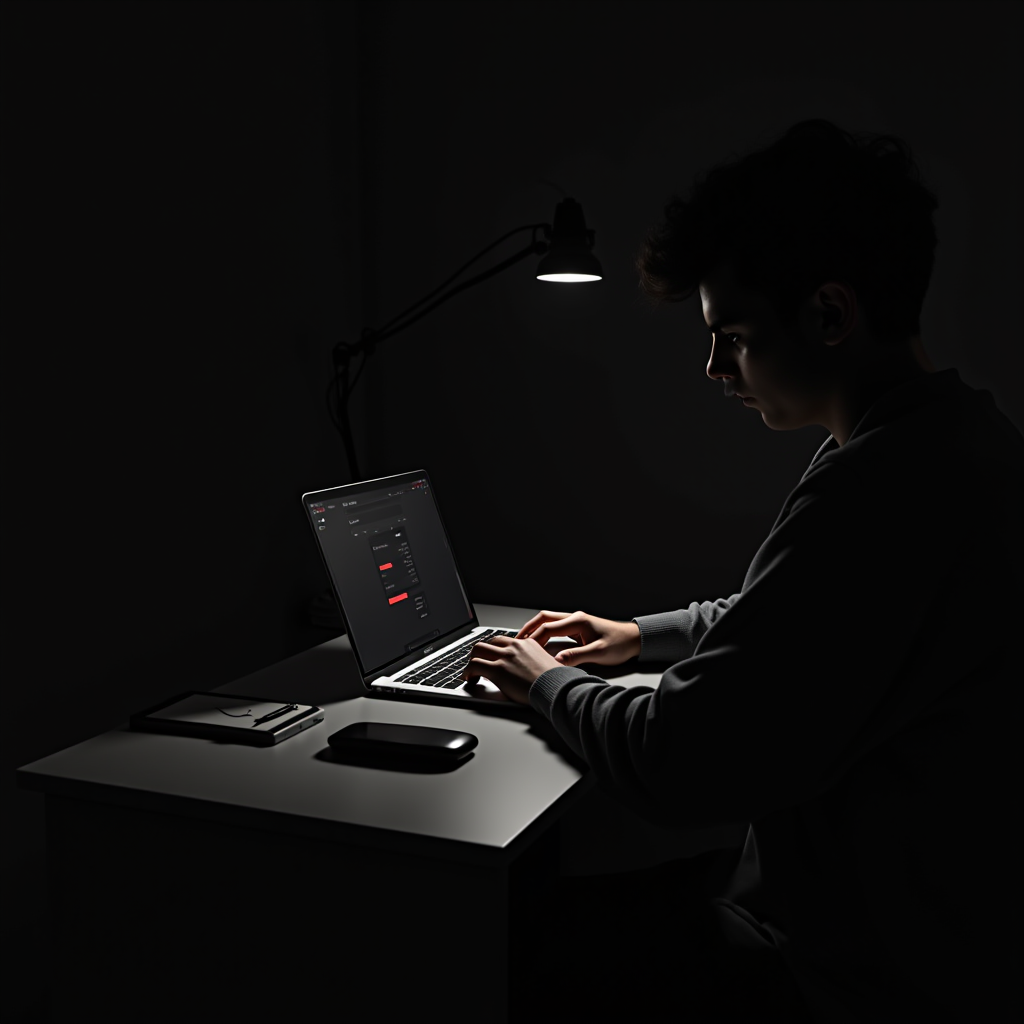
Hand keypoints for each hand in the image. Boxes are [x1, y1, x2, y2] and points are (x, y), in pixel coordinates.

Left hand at [461, 635, 560, 704]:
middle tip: (478, 663)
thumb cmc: (555, 681)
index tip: (492, 658)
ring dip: (472, 660)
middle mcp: (515, 646)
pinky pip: (474, 665)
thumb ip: (536, 662)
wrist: (556, 688)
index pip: (504, 641)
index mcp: (527, 644)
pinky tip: (469, 678)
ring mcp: (505, 656)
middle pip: (489, 642)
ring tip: (471, 671)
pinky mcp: (498, 669)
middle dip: (481, 652)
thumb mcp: (548, 664)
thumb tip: (531, 671)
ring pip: (478, 650)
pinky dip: (468, 671)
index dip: (495, 650)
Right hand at [516, 609, 640, 667]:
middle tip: (516, 639)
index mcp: (578, 621)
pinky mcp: (578, 628)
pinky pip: (556, 627)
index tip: (525, 648)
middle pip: (544, 618)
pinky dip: (544, 632)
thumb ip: (576, 656)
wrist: (634, 639)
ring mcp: (576, 622)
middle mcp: (575, 618)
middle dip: (529, 628)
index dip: (535, 638)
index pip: (548, 627)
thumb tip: (556, 661)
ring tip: (524, 640)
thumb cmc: (620, 644)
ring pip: (549, 620)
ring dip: (535, 629)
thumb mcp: (598, 653)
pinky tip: (540, 642)